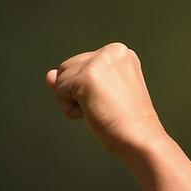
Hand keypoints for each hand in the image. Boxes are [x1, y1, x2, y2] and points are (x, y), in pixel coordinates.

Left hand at [46, 43, 166, 155]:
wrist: (141, 139)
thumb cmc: (126, 122)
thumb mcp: (101, 93)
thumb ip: (74, 78)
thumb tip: (49, 75)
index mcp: (120, 53)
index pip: (82, 65)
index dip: (91, 89)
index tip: (115, 101)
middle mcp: (112, 51)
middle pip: (68, 67)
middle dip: (79, 92)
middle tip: (109, 107)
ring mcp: (99, 62)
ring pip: (61, 79)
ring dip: (75, 101)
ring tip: (103, 110)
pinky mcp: (86, 77)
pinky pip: (59, 92)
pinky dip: (71, 110)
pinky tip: (95, 113)